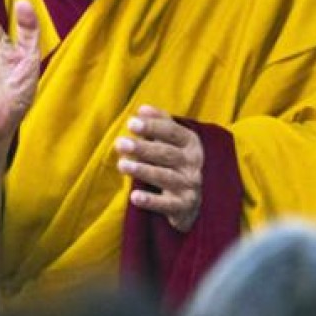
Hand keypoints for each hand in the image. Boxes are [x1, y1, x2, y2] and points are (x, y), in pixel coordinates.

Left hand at [115, 105, 203, 232]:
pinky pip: (166, 204)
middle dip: (143, 148)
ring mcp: (190, 186)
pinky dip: (151, 201)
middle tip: (121, 143)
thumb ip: (161, 124)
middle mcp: (193, 164)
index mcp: (190, 143)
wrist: (195, 199)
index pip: (173, 132)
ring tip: (122, 165)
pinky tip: (134, 197)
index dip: (153, 126)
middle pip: (167, 153)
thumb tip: (142, 109)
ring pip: (165, 177)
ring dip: (143, 171)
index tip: (131, 122)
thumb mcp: (174, 141)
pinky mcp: (183, 206)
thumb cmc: (177, 162)